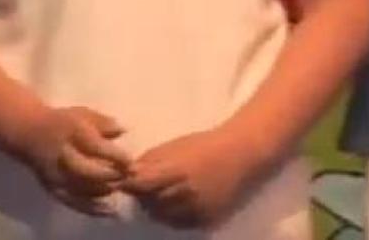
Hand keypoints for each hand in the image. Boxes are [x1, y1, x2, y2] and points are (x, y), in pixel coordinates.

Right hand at [17, 106, 131, 216]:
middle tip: (128, 176)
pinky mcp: (51, 187)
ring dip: (102, 191)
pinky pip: (71, 201)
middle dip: (110, 175)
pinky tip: (106, 209)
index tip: (131, 161)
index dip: (115, 156)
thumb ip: (104, 122)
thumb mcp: (83, 114)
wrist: (29, 133)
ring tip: (119, 187)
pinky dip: (89, 207)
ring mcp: (54, 174)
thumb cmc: (63, 122)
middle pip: (86, 170)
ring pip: (79, 188)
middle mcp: (62, 155)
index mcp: (71, 133)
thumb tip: (123, 131)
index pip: (95, 147)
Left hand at [121, 126, 259, 227]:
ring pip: (161, 217)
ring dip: (157, 207)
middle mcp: (187, 193)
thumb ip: (150, 160)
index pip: (140, 185)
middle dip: (143, 196)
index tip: (126, 181)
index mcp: (177, 170)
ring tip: (164, 193)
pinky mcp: (206, 220)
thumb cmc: (206, 145)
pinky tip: (178, 202)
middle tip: (147, 188)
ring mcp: (197, 210)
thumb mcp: (175, 146)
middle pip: (149, 203)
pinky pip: (178, 224)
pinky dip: (173, 216)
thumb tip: (126, 175)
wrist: (242, 154)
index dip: (130, 184)